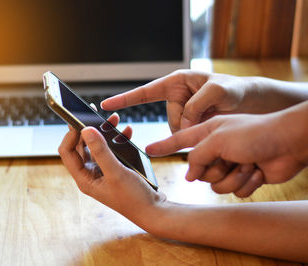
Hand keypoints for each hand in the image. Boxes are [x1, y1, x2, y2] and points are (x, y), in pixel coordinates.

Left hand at [58, 114, 165, 228]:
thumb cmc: (133, 198)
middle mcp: (90, 175)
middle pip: (81, 146)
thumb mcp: (116, 172)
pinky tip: (127, 133)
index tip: (79, 119)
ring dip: (104, 132)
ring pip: (97, 146)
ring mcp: (102, 172)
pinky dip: (117, 140)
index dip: (70, 134)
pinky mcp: (114, 169)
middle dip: (88, 129)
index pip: (67, 152)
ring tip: (114, 120)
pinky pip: (110, 150)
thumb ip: (101, 151)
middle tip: (94, 113)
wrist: (153, 210)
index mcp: (84, 178)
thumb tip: (85, 130)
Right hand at [101, 70, 249, 131]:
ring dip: (194, 136)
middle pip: (170, 120)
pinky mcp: (194, 126)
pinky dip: (197, 141)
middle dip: (186, 127)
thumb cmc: (238, 89)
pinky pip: (187, 138)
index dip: (125, 99)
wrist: (256, 105)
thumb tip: (183, 127)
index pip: (146, 92)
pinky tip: (211, 136)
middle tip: (206, 124)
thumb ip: (196, 106)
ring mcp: (186, 113)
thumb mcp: (219, 91)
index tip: (106, 105)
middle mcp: (179, 98)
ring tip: (215, 126)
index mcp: (177, 83)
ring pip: (179, 133)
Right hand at [145, 103, 307, 196]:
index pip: (179, 140)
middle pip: (198, 170)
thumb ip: (198, 156)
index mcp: (207, 132)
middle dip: (214, 169)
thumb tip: (190, 174)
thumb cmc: (255, 132)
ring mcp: (230, 163)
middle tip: (229, 159)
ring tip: (248, 165)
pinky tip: (257, 172)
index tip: (148, 149)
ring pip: (214, 184)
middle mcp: (216, 148)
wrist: (290, 143)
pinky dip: (245, 183)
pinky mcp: (242, 177)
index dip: (163, 146)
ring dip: (233, 177)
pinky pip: (232, 191)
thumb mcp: (218, 139)